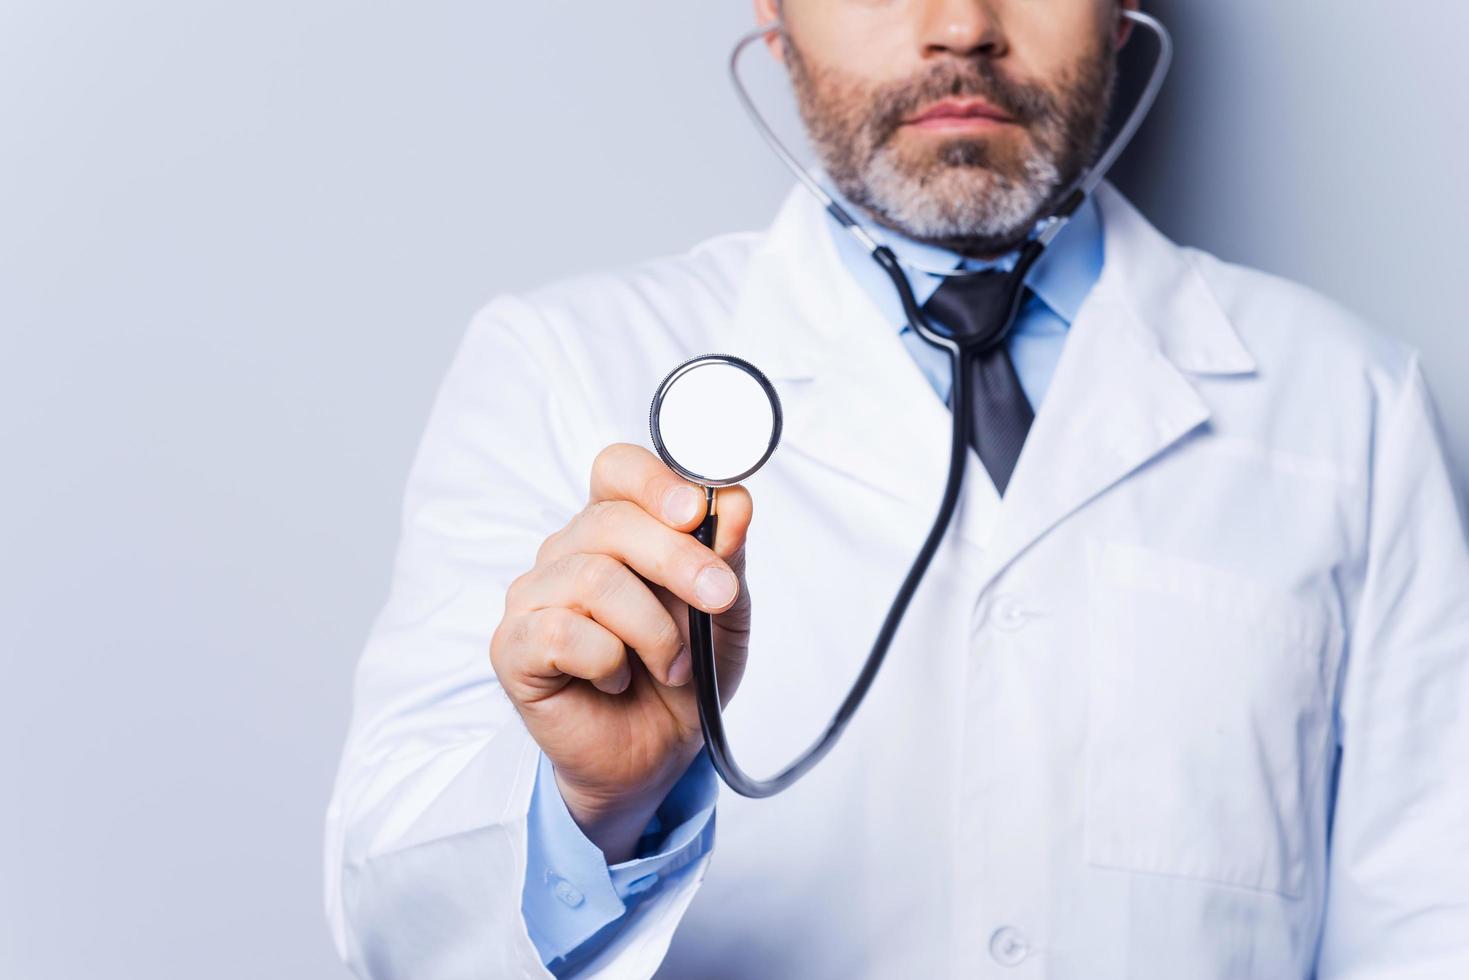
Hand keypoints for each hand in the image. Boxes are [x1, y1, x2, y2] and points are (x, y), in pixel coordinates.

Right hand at [490, 443, 752, 862]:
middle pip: (612, 522)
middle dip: (679, 561)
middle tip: (718, 599)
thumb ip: (728, 555)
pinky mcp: (514, 646)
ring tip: (673, 666)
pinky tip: (616, 681)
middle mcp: (567, 550)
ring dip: (653, 630)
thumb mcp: (726, 613)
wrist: (656, 755)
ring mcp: (533, 596)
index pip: (617, 469)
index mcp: (615, 527)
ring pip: (593, 578)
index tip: (698, 511)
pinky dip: (609, 662)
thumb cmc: (684, 675)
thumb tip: (735, 502)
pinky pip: (564, 632)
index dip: (655, 481)